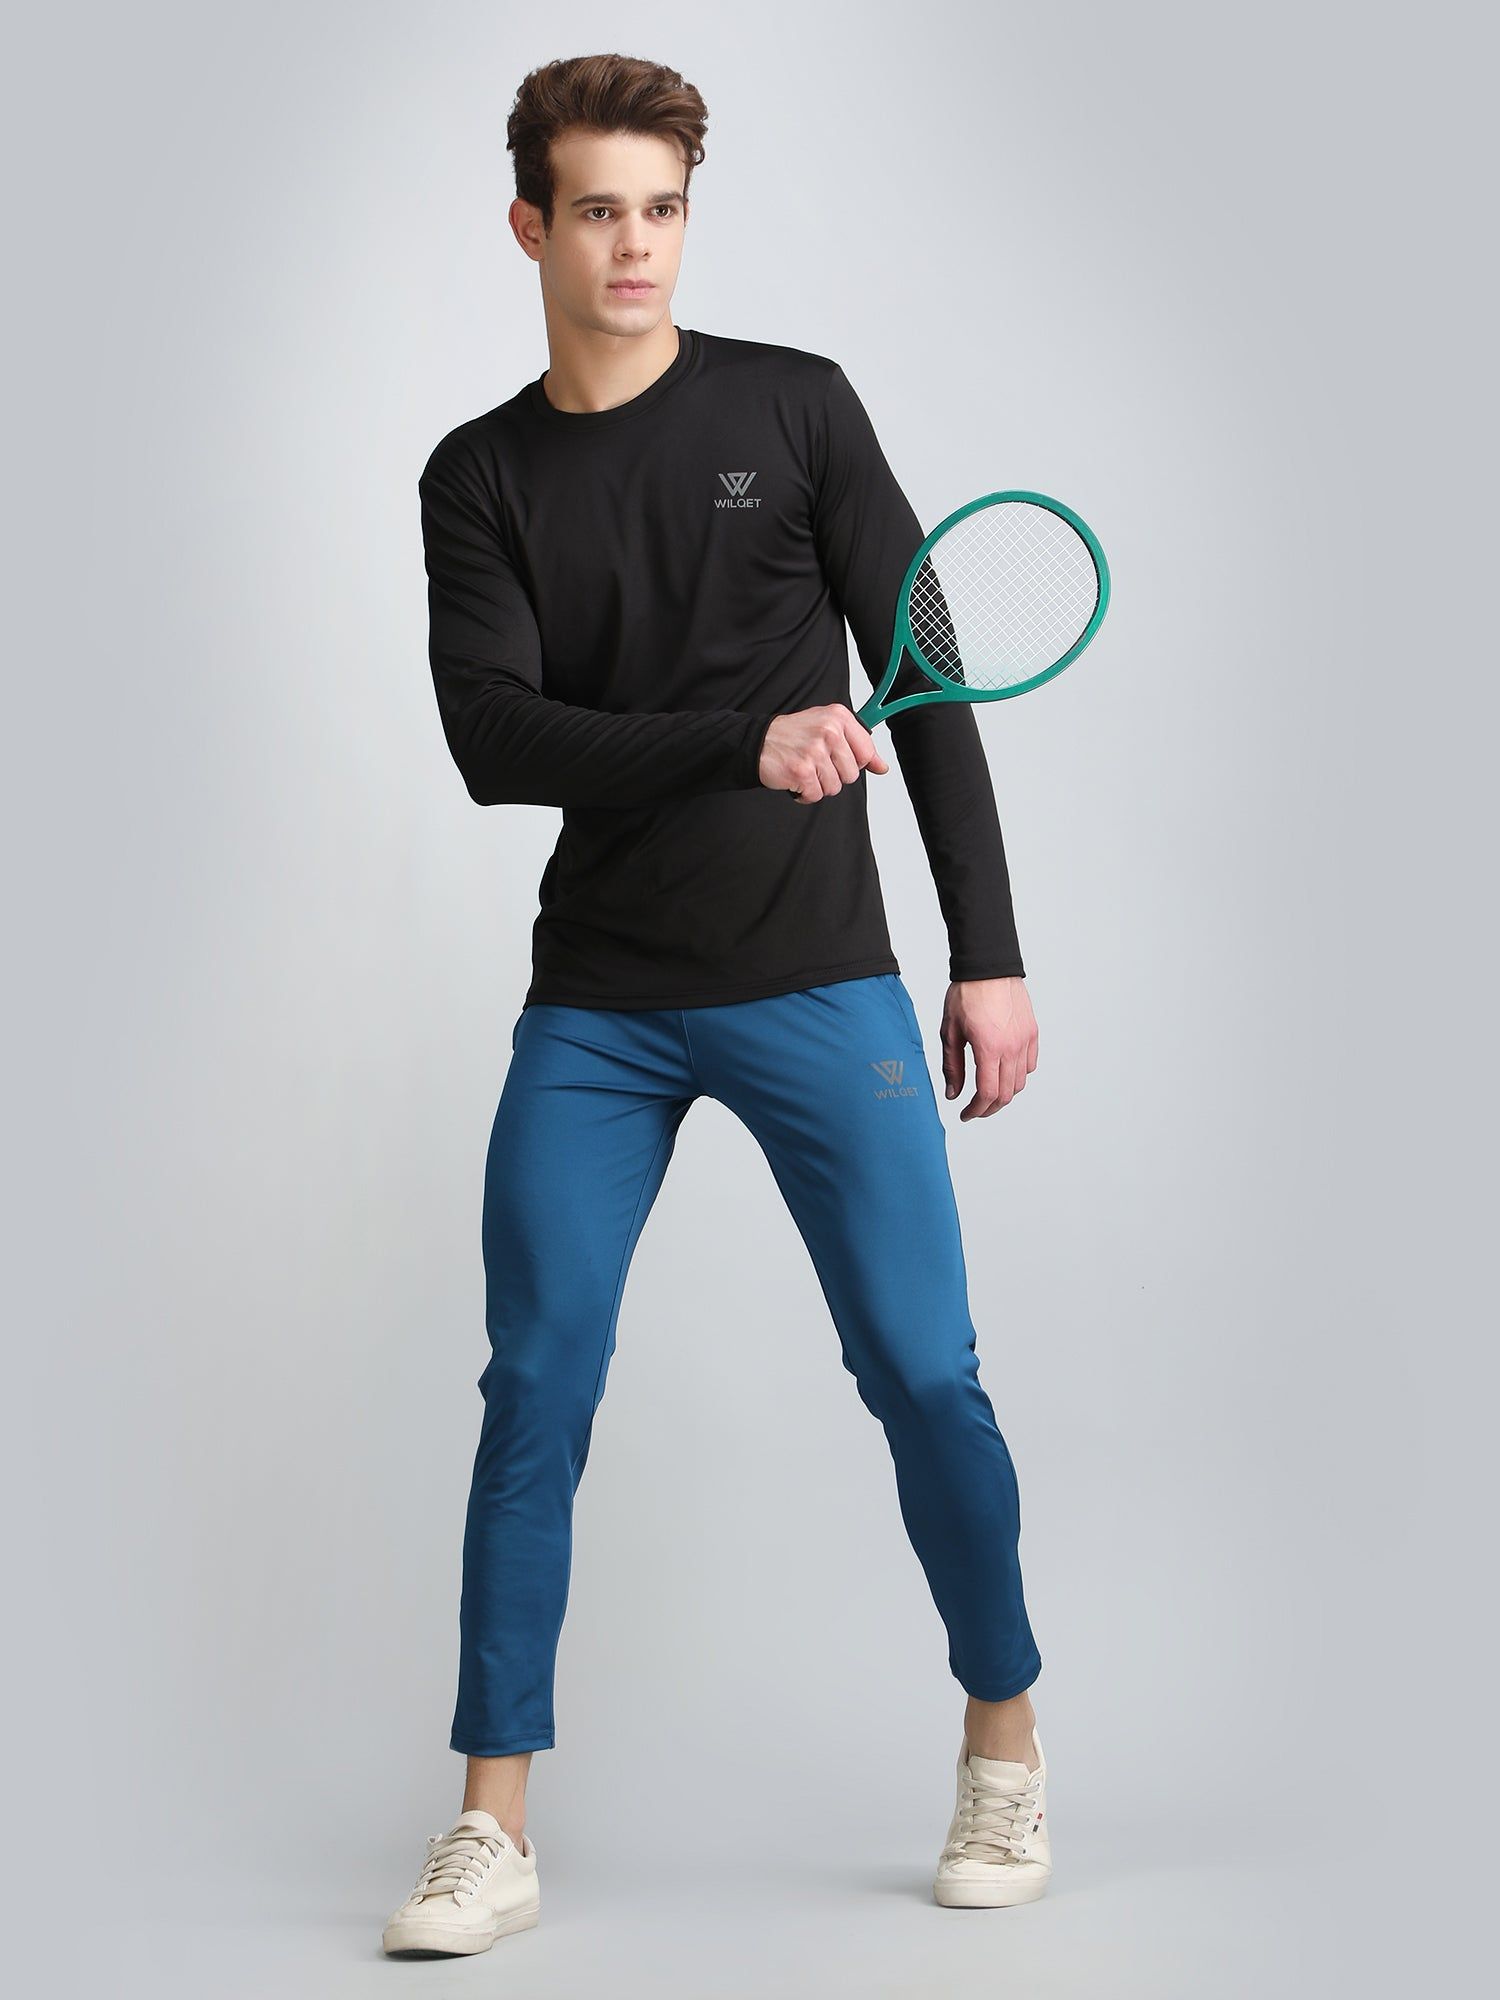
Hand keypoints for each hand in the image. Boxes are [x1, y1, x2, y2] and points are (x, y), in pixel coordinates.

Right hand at [758, 705, 889, 801]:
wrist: (758, 742)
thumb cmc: (794, 735)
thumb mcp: (829, 729)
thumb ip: (859, 747)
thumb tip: (882, 767)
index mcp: (838, 717)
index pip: (866, 752)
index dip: (854, 762)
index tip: (840, 759)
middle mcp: (828, 731)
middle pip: (852, 774)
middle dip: (834, 775)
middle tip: (816, 763)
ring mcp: (815, 752)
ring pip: (834, 787)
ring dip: (818, 785)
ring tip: (805, 769)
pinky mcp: (801, 771)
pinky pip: (815, 795)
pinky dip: (804, 794)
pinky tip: (796, 779)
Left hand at [941, 977, 1037, 1119]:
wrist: (988, 967)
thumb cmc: (966, 994)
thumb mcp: (950, 1031)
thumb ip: (952, 1066)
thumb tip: (954, 1094)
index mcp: (989, 1048)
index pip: (987, 1094)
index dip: (976, 1111)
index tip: (965, 1115)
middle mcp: (1012, 1048)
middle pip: (1006, 1094)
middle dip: (989, 1108)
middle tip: (974, 1109)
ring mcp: (1025, 1040)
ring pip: (1020, 1082)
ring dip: (1004, 1093)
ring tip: (987, 1091)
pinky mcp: (1032, 1032)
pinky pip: (1030, 1065)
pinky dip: (1018, 1076)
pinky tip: (1003, 1072)